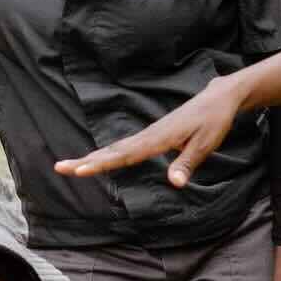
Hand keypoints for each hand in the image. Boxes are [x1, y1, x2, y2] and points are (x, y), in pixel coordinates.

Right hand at [54, 79, 244, 188]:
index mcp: (159, 138)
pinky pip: (126, 146)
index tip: (81, 169)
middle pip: (113, 150)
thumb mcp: (206, 144)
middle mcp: (149, 135)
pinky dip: (109, 154)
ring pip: (116, 148)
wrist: (219, 98)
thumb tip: (174, 183)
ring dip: (94, 157)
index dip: (102, 164)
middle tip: (60, 168)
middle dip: (86, 160)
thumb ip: (187, 163)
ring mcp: (149, 133)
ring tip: (72, 166)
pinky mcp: (153, 134)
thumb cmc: (214, 121)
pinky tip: (100, 159)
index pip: (126, 155)